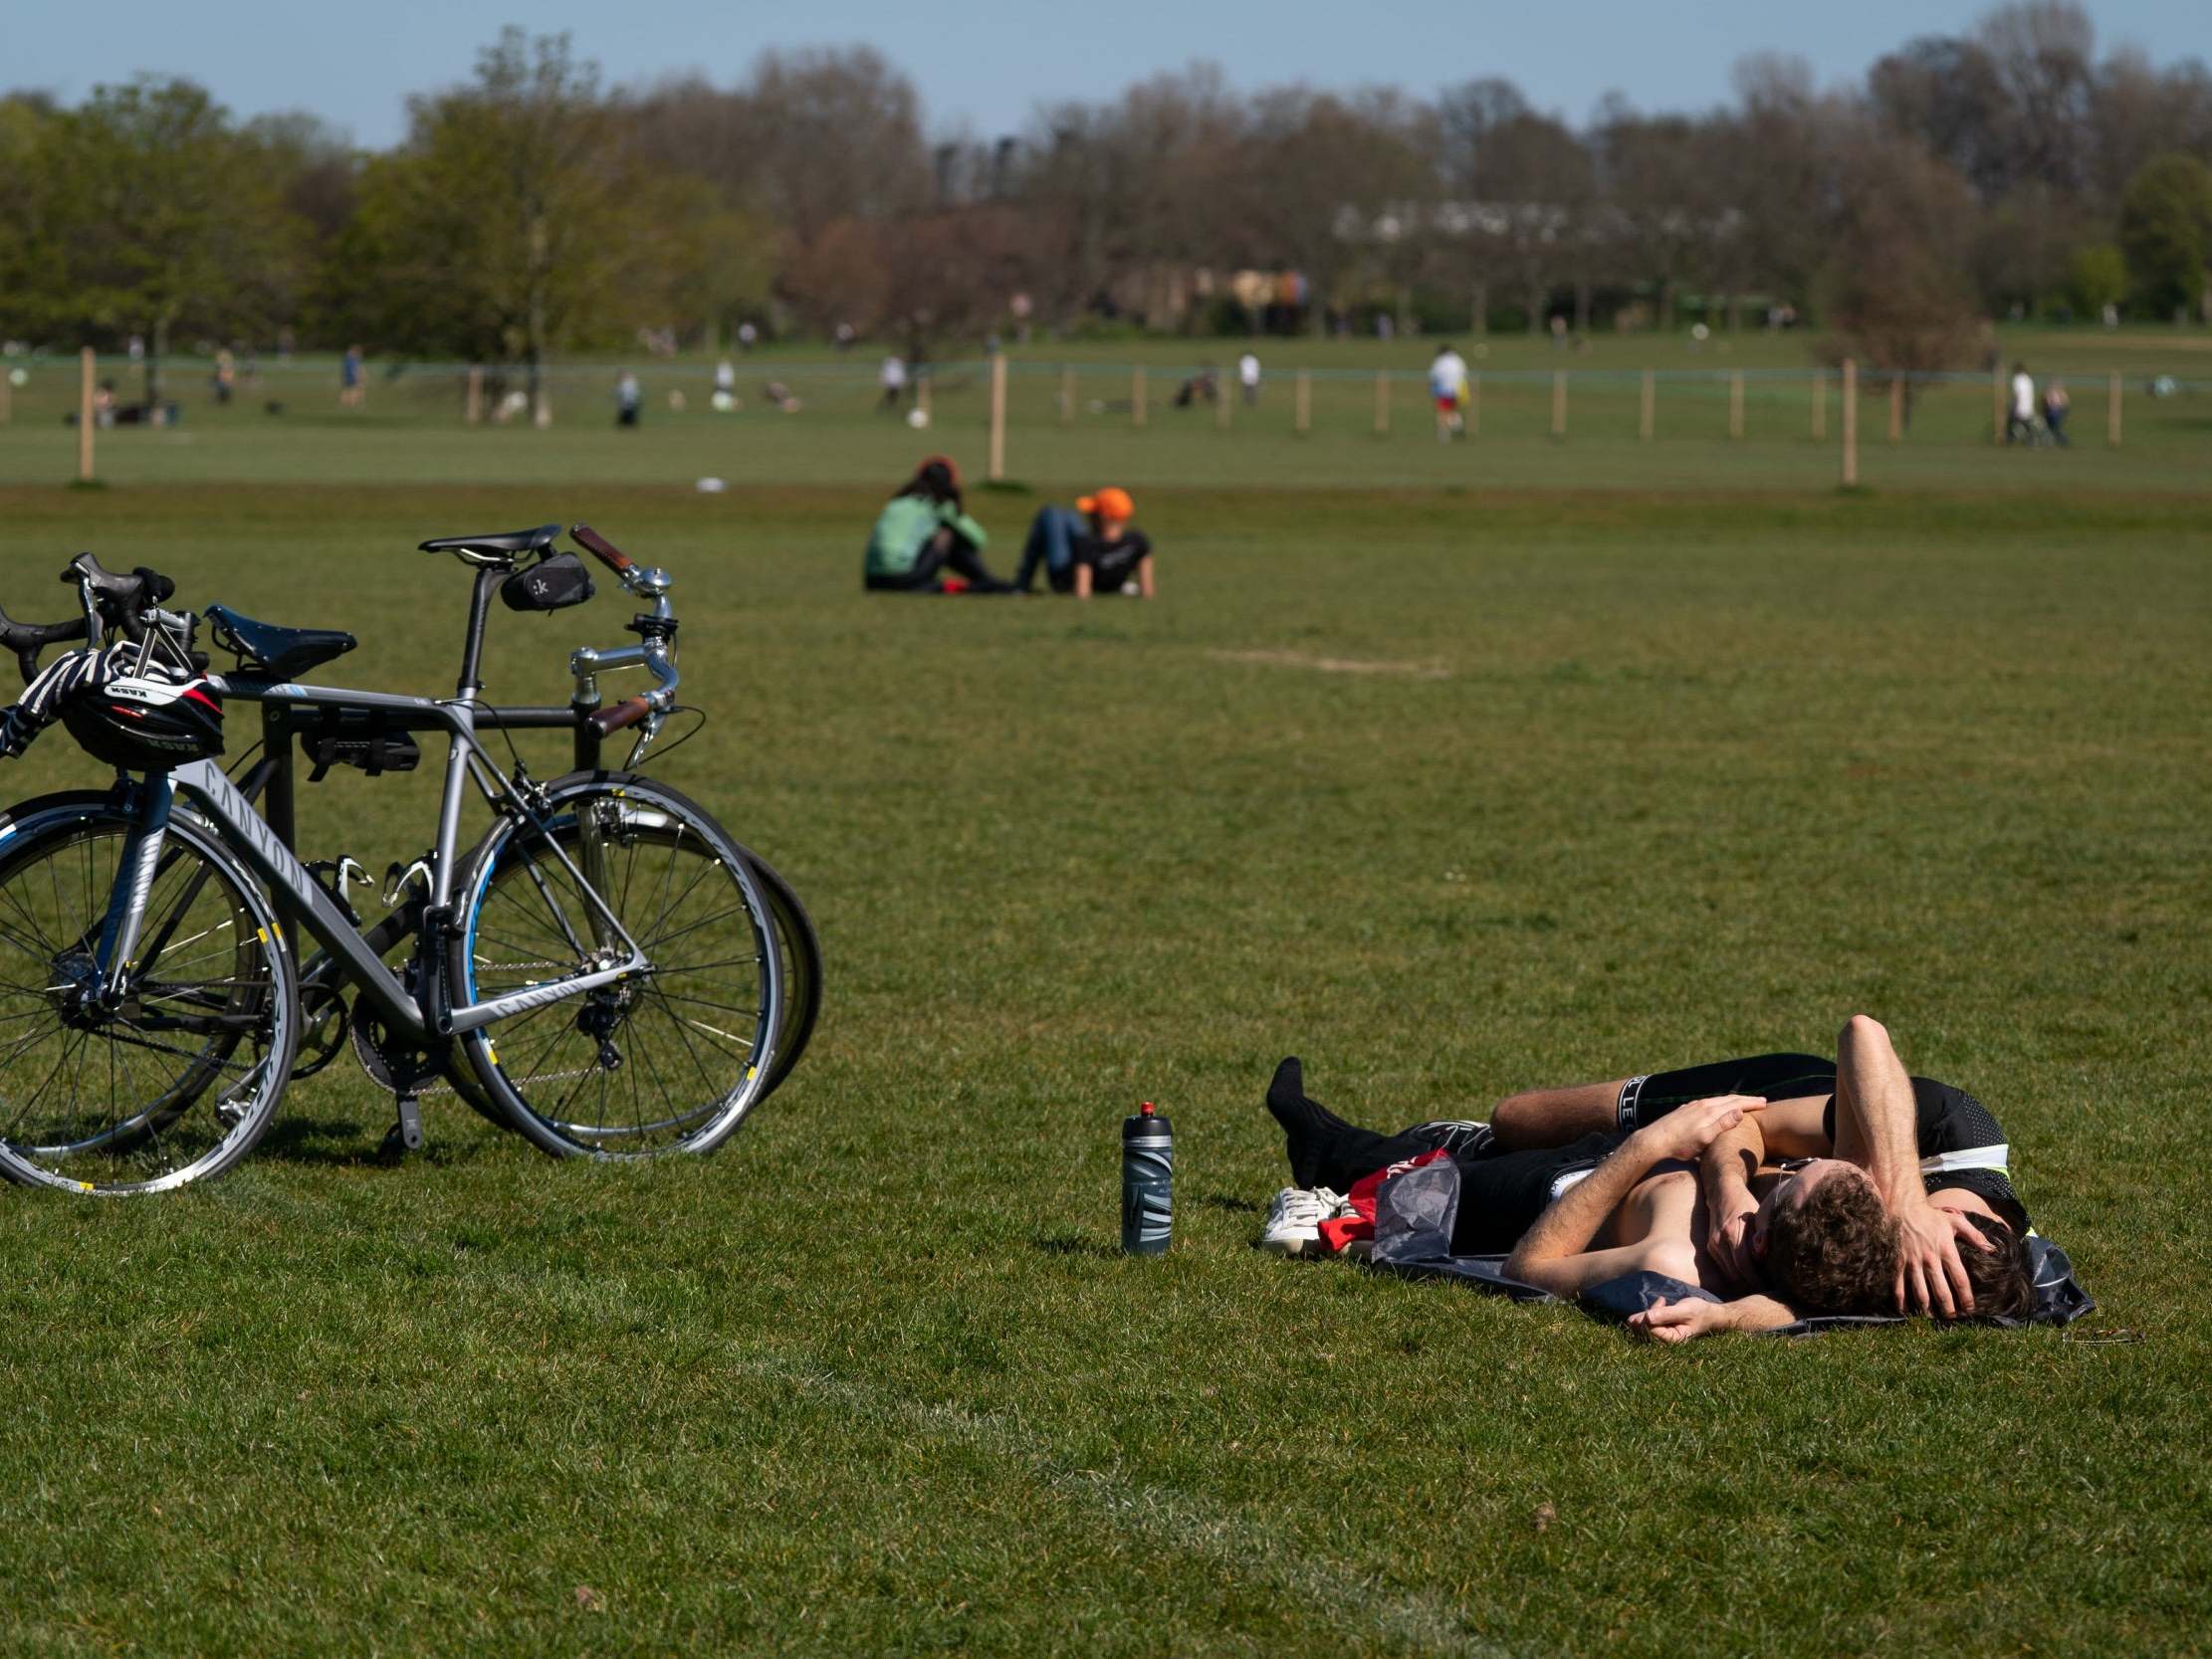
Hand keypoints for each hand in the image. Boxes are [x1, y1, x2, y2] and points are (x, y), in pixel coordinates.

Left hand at [1628, 1297, 1730, 1344]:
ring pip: (1643, 1325)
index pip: (1650, 1330)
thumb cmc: (1700, 1312)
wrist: (1709, 1314)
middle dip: (1648, 1313)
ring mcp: (1663, 1335)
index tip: (1662, 1302)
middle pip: (1644, 1329)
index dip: (1650, 1315)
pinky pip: (1647, 1323)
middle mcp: (1666, 1341)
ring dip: (1649, 1312)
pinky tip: (1661, 1303)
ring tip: (1662, 1301)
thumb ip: (1666, 1314)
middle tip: (1662, 1301)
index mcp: (1673, 1340)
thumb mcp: (1685, 1311)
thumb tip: (1647, 1317)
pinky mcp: (1661, 1329)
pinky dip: (1650, 1312)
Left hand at [1633, 1095, 1764, 1162]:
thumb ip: (1722, 1125)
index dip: (1751, 1103)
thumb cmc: (1680, 1145)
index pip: (1736, 1103)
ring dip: (1732, 1101)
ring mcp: (1692, 1106)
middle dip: (1745, 1100)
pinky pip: (1707, 1103)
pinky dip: (1718, 1104)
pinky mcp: (1685, 1110)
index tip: (1764, 1103)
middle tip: (1760, 1101)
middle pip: (1728, 1099)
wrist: (1653, 1141)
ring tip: (1742, 1103)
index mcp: (1710, 1111)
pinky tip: (1717, 1107)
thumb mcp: (1704, 1138)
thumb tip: (1739, 1111)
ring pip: (1717, 1100)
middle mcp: (1702, 1105)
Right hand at [1707, 1187, 1761, 1288]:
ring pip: (1728, 1272)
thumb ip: (1760, 1236)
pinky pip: (1723, 1266)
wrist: (1721, 1191)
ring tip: (1758, 1282)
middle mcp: (1719, 1240)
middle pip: (1735, 1273)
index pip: (1744, 1264)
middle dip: (1750, 1283)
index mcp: (1732, 1232)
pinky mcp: (1710, 1246)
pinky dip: (1735, 1272)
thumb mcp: (1757, 1215)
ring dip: (1742, 1280)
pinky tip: (1747, 1273)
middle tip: (1766, 1288)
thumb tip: (1764, 1256)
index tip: (1768, 1286)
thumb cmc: (1744, 1203)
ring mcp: (1712, 1244)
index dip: (1756, 1279)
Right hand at [1894, 1201, 1993, 1317]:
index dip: (1966, 1297)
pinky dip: (1901, 1300)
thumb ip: (1975, 1236)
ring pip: (1920, 1291)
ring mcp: (1912, 1262)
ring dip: (1926, 1308)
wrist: (1903, 1208)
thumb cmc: (1931, 1216)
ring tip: (1931, 1318)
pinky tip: (1904, 1310)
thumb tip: (1992, 1250)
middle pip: (1941, 1290)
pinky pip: (1898, 1285)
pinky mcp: (1898, 1262)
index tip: (1970, 1309)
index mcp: (1946, 1250)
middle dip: (1948, 1308)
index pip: (1960, 1279)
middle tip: (1952, 1318)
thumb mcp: (1956, 1221)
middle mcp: (1929, 1259)